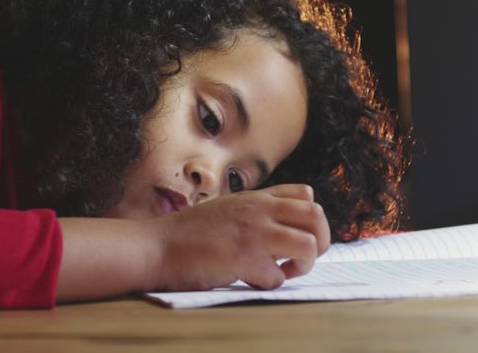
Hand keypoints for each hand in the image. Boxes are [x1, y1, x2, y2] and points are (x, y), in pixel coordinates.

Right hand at [151, 183, 330, 291]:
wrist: (157, 246)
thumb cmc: (189, 234)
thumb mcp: (227, 208)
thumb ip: (254, 212)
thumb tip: (283, 229)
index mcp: (256, 197)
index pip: (306, 195)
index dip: (309, 219)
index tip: (294, 235)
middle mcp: (259, 210)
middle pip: (317, 216)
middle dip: (320, 241)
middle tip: (302, 258)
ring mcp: (253, 232)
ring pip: (310, 245)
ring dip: (303, 265)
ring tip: (283, 270)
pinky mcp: (244, 257)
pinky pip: (278, 277)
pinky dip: (268, 283)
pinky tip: (249, 278)